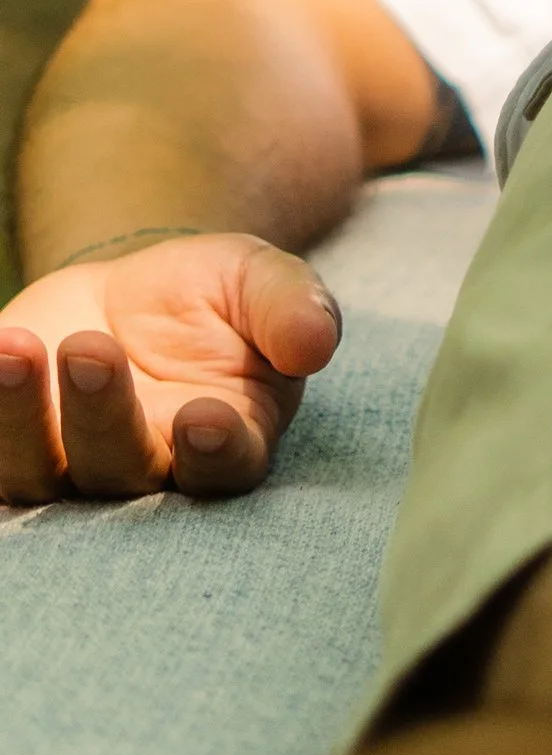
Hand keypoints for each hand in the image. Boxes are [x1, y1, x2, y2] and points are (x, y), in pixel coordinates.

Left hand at [0, 233, 341, 501]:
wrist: (134, 296)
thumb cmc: (216, 298)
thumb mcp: (260, 281)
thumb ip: (291, 308)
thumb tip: (317, 340)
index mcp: (225, 439)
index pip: (224, 468)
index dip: (214, 453)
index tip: (202, 417)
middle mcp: (144, 472)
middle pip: (119, 472)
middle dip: (101, 416)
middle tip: (90, 351)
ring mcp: (66, 467)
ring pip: (34, 473)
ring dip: (16, 420)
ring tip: (14, 349)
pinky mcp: (8, 446)